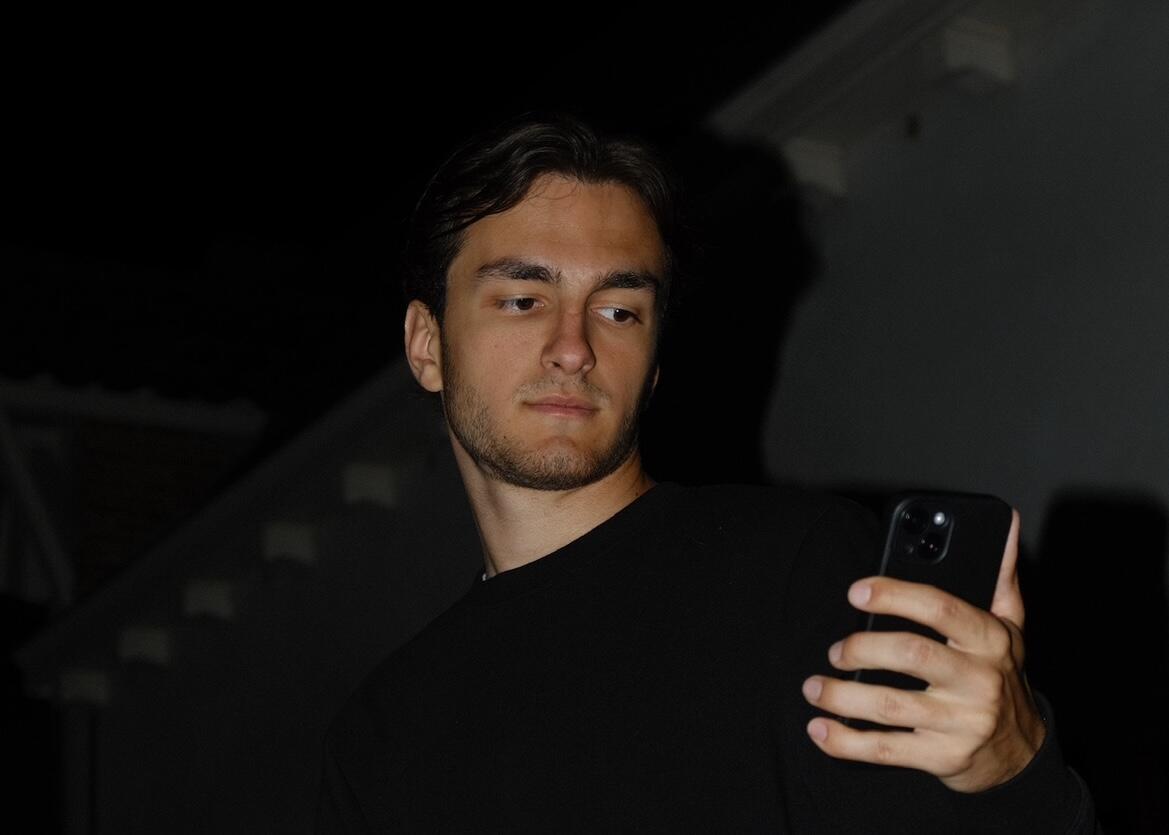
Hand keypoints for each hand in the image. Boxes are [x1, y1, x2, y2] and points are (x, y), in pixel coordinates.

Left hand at [801, 509, 1047, 791]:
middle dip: (861, 647)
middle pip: (910, 654)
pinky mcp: (942, 758)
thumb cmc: (1001, 677)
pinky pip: (886, 750)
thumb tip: (1005, 522)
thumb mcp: (1009, 627)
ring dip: (841, 696)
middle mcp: (979, 681)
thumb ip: (1000, 575)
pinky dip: (846, 742)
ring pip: (890, 706)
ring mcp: (961, 723)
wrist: (1019, 756)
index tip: (856, 592)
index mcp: (990, 640)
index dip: (895, 595)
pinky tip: (819, 728)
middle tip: (836, 650)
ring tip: (813, 687)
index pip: (941, 608)